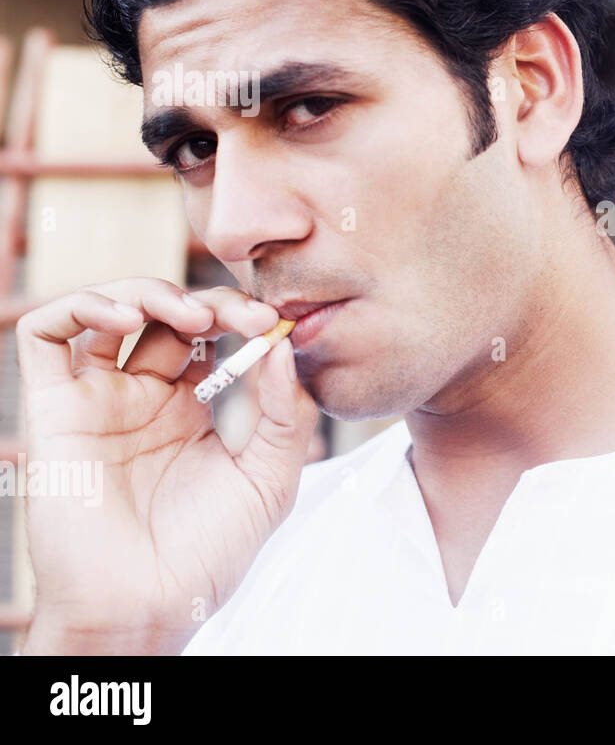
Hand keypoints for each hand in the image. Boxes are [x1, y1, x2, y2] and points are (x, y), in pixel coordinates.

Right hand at [15, 278, 318, 653]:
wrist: (146, 605)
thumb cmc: (207, 554)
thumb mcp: (270, 479)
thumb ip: (284, 412)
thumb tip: (279, 345)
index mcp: (194, 411)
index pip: (213, 336)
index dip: (240, 317)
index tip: (270, 323)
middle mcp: (144, 399)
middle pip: (167, 316)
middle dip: (207, 301)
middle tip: (239, 316)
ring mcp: (99, 401)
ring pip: (109, 310)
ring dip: (149, 293)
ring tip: (190, 317)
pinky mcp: (55, 409)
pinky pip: (46, 335)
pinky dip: (81, 305)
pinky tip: (123, 317)